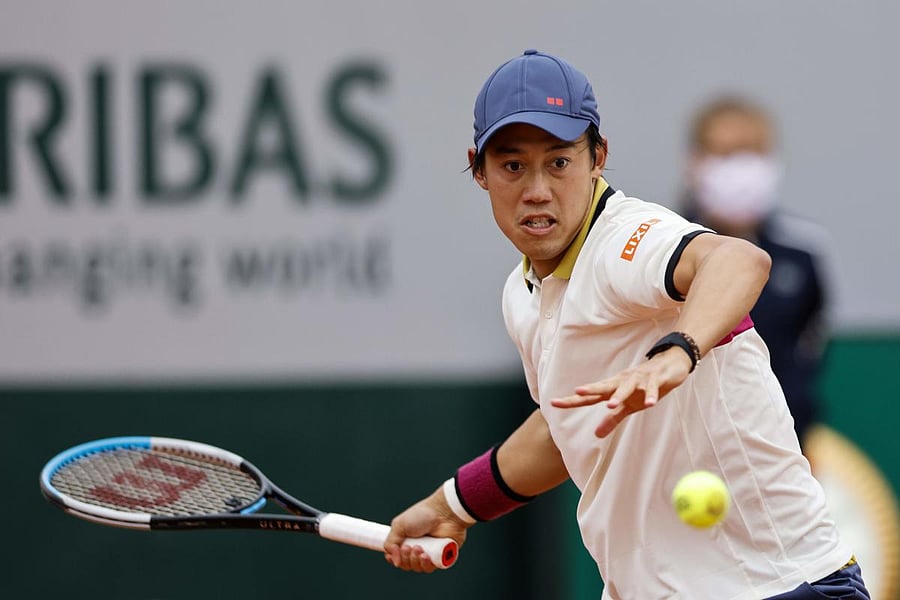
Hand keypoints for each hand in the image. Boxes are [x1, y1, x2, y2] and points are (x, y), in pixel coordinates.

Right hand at [384, 487, 469, 572]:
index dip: (394, 559)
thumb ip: (390, 542)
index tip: (390, 557)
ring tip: (419, 548)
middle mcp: (418, 547)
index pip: (397, 557)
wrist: (443, 512)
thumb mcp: (399, 525)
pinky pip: (431, 568)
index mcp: (407, 540)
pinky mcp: (441, 557)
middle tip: (408, 547)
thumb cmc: (422, 515)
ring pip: (418, 568)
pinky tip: (426, 556)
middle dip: (404, 558)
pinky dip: (426, 565)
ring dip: (415, 561)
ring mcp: (430, 553)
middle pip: (406, 564)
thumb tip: (394, 562)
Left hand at [550, 347, 692, 436]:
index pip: (589, 396)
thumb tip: (596, 435)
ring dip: (619, 395)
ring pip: (627, 387)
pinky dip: (651, 395)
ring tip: (610, 405)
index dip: (572, 400)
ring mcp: (638, 379)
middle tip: (577, 393)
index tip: (553, 403)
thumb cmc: (643, 386)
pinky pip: (652, 388)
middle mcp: (622, 381)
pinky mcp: (655, 379)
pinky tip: (650, 404)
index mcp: (613, 388)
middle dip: (590, 390)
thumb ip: (612, 419)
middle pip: (604, 387)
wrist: (669, 364)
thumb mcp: (628, 406)